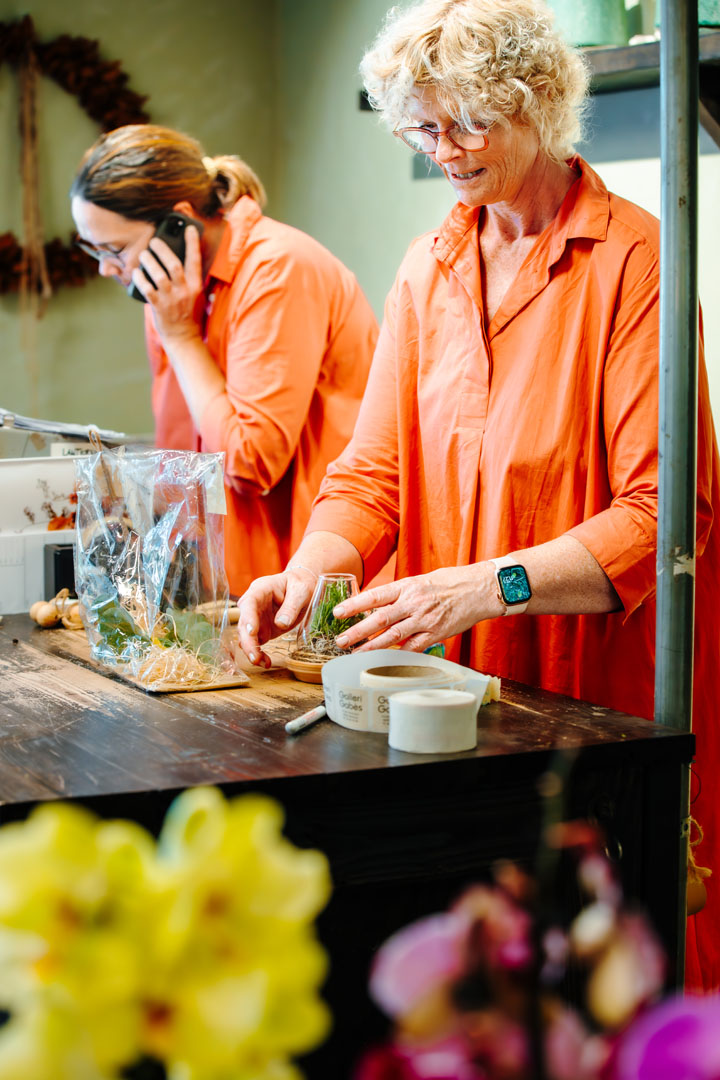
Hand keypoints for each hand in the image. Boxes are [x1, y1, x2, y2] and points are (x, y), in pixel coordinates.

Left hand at [130, 225, 202, 342]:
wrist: (183, 337)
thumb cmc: (188, 313)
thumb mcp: (195, 295)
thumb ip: (188, 278)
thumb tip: (175, 258)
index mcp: (195, 286)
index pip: (195, 260)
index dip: (192, 242)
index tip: (189, 227)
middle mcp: (184, 291)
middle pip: (173, 264)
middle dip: (162, 249)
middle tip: (154, 241)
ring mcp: (171, 299)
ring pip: (158, 275)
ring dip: (149, 261)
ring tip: (143, 254)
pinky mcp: (158, 307)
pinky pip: (147, 289)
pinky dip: (140, 278)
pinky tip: (136, 272)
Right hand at [237, 566, 317, 666]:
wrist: (302, 588)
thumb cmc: (300, 585)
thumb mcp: (301, 592)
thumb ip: (291, 606)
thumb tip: (281, 624)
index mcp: (261, 589)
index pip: (249, 603)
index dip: (248, 618)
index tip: (251, 632)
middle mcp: (253, 604)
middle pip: (244, 623)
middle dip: (248, 641)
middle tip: (254, 657)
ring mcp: (256, 618)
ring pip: (246, 636)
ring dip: (252, 650)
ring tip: (261, 663)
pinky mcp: (261, 630)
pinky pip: (256, 643)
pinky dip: (259, 654)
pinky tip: (265, 662)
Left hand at [332, 564, 498, 652]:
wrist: (479, 588)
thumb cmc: (449, 583)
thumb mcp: (420, 581)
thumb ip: (399, 594)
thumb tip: (376, 605)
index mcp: (407, 586)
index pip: (375, 595)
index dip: (354, 604)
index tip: (337, 612)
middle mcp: (413, 602)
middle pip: (379, 618)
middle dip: (357, 631)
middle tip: (340, 640)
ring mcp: (424, 618)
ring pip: (393, 635)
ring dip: (372, 646)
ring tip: (356, 653)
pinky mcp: (436, 632)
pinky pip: (414, 646)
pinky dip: (398, 654)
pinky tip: (385, 660)